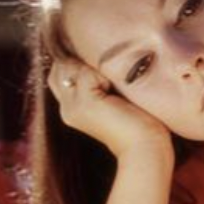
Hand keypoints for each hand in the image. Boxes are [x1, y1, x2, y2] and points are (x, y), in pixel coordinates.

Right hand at [48, 60, 173, 165]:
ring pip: (71, 66)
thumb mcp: (112, 99)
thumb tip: (94, 56)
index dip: (76, 62)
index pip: (59, 74)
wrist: (145, 147)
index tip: (101, 66)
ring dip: (93, 65)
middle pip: (60, 68)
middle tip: (107, 74)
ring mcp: (73, 106)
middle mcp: (67, 108)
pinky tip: (116, 90)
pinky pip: (86, 72)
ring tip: (113, 84)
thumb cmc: (137, 122)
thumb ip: (98, 82)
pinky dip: (103, 73)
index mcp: (71, 109)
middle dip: (80, 60)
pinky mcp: (86, 103)